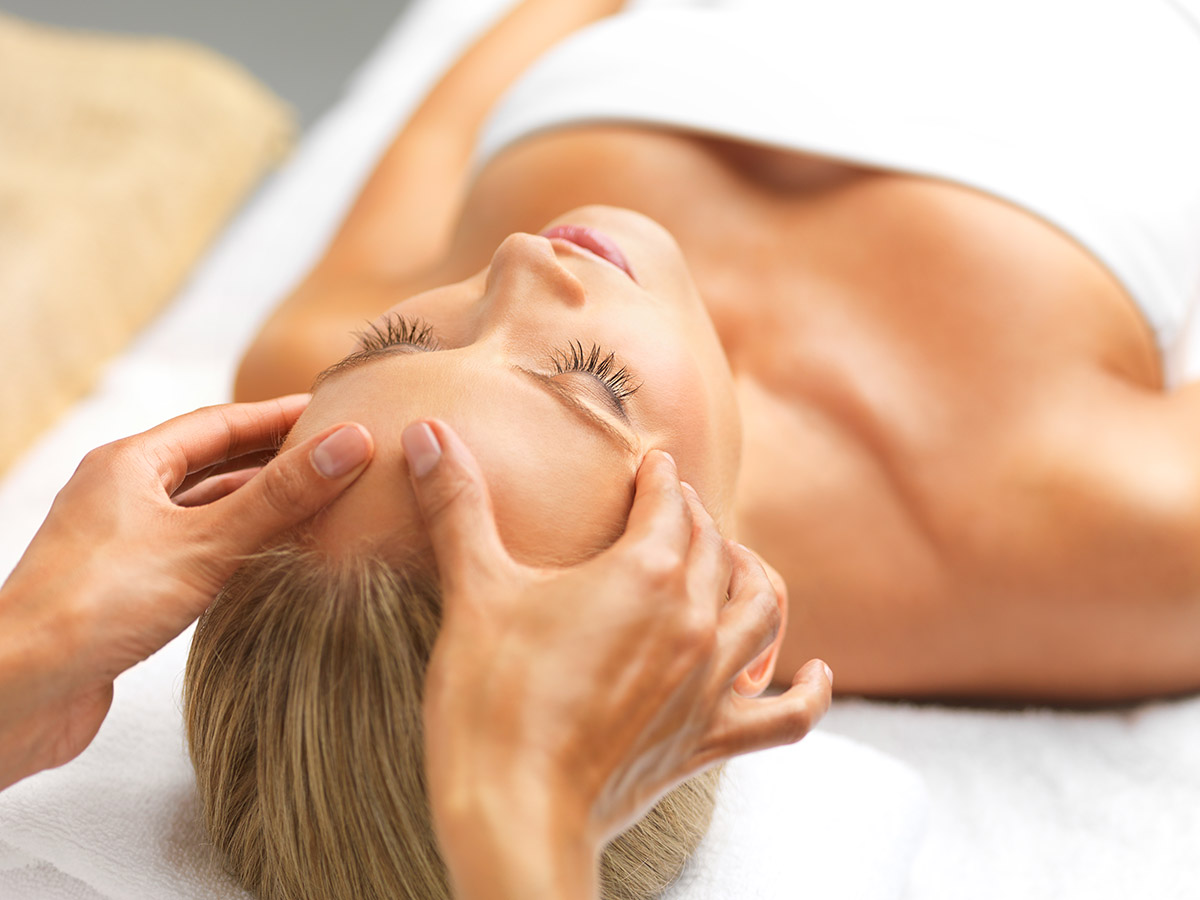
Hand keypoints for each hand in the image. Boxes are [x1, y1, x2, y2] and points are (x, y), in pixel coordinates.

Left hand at [0, 396, 372, 789]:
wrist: (20, 692)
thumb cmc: (96, 607)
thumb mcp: (206, 543)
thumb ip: (281, 496)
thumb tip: (350, 444)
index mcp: (129, 463)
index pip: (220, 422)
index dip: (279, 415)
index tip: (332, 411)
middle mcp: (120, 494)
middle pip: (210, 462)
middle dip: (272, 457)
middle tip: (333, 455)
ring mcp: (120, 541)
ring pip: (201, 509)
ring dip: (254, 504)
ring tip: (314, 504)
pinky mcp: (124, 587)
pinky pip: (192, 549)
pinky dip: (233, 545)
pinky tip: (267, 559)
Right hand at [404, 419, 831, 898]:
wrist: (514, 810)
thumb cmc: (490, 698)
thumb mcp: (474, 591)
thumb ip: (456, 506)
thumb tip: (425, 431)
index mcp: (643, 571)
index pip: (669, 501)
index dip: (660, 477)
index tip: (652, 466)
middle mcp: (691, 618)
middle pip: (714, 547)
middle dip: (695, 519)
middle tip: (674, 509)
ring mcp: (709, 682)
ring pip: (762, 610)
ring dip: (753, 577)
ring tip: (735, 563)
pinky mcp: (710, 739)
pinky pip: (785, 715)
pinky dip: (810, 693)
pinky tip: (817, 673)